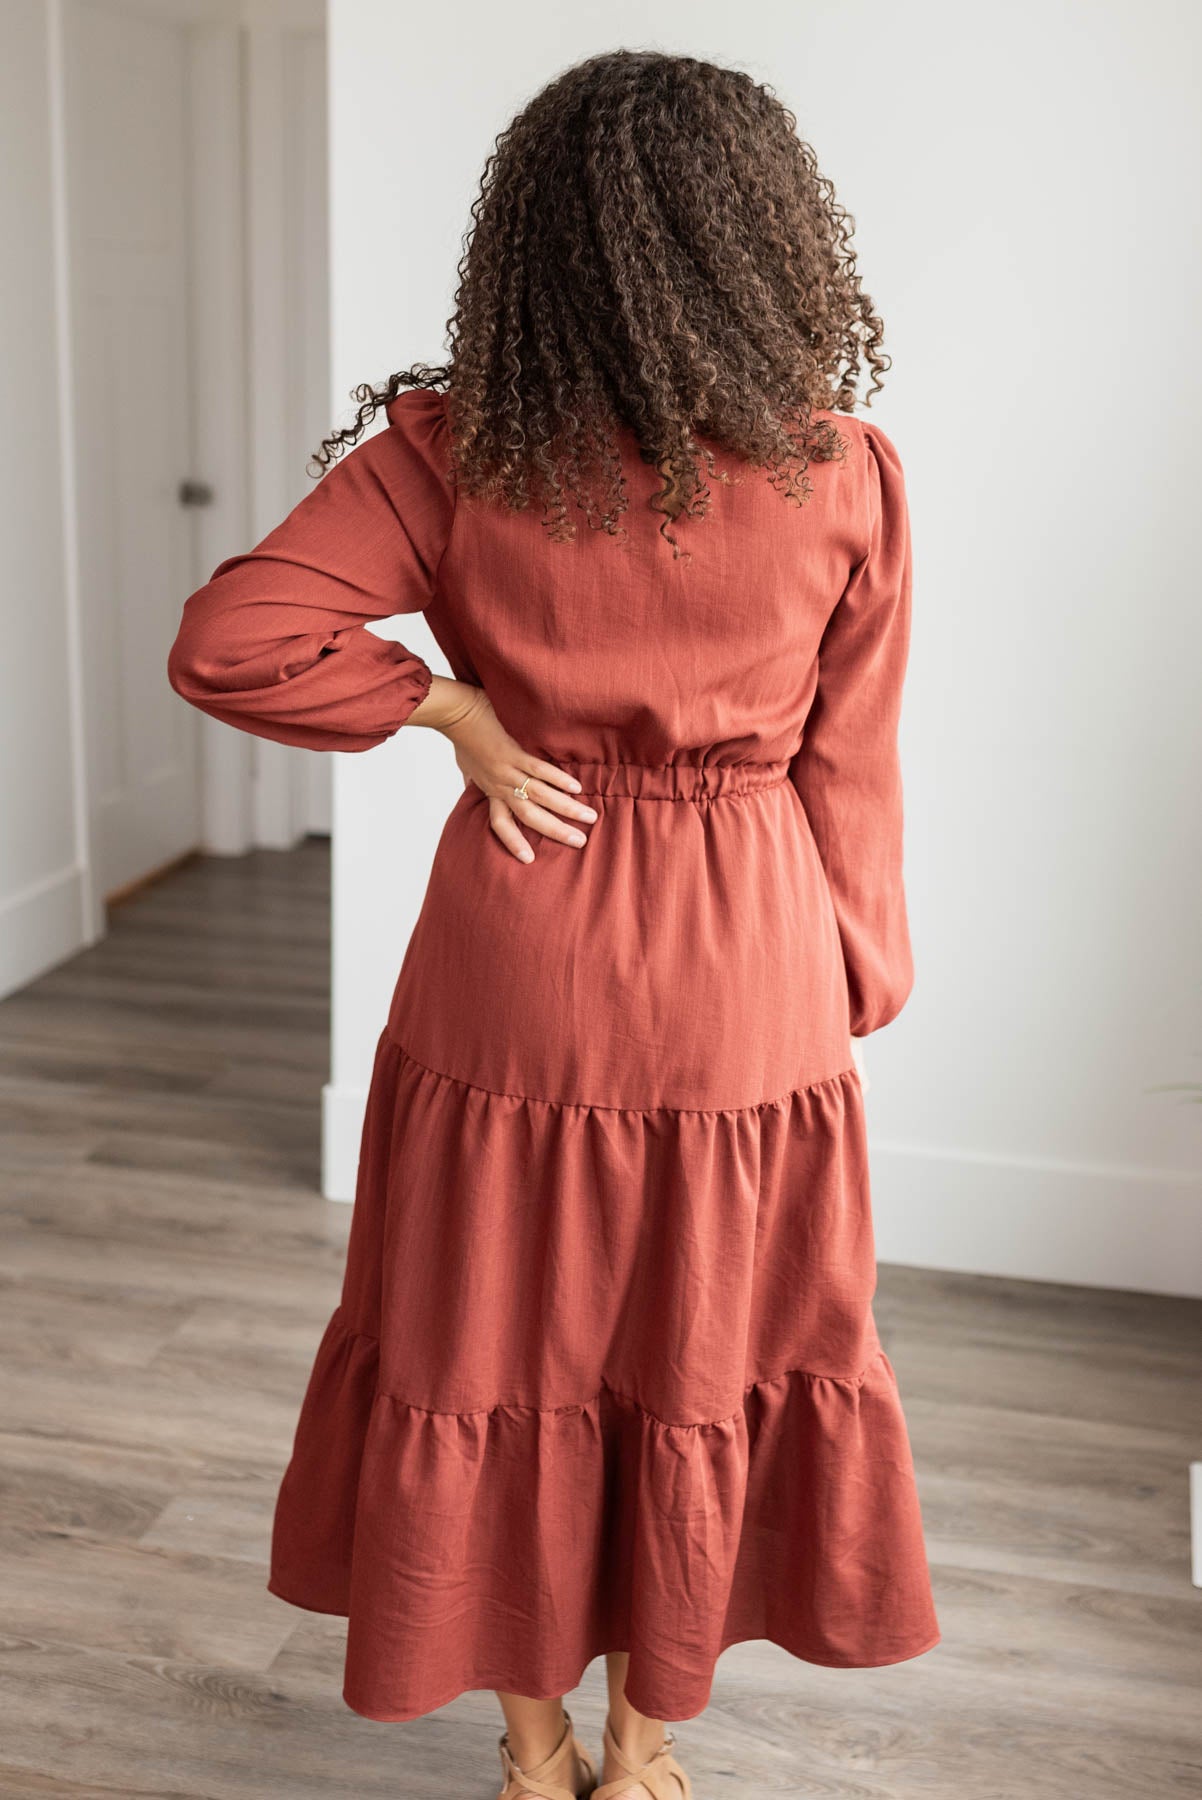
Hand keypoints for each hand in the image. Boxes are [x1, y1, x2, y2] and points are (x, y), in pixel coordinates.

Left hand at [422, 681, 597, 863]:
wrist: (455, 713)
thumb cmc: (462, 738)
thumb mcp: (466, 765)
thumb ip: (474, 778)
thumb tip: (471, 783)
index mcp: (490, 790)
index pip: (500, 824)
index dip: (513, 842)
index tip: (528, 859)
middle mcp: (500, 785)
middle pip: (529, 816)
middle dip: (556, 831)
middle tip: (579, 842)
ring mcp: (508, 770)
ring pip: (540, 796)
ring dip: (566, 809)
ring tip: (589, 817)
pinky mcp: (514, 752)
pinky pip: (539, 770)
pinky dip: (558, 779)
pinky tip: (576, 787)